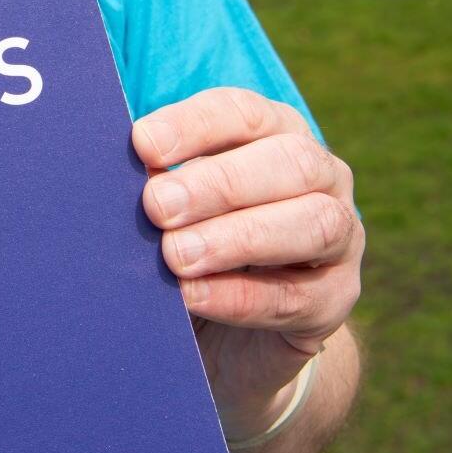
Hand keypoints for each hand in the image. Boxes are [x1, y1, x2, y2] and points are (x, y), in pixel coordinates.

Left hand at [133, 88, 362, 436]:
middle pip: (289, 162)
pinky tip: (193, 297)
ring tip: (176, 256)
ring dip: (237, 237)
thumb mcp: (173, 212)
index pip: (243, 113)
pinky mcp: (336, 299)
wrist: (236, 339)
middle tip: (157, 206)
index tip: (142, 143)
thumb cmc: (194, 248)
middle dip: (219, 183)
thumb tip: (110, 177)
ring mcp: (341, 238)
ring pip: (312, 224)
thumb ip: (156, 187)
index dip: (194, 125)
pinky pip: (297, 296)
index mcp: (274, 135)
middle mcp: (320, 177)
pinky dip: (240, 296)